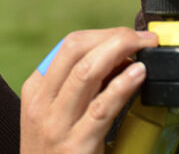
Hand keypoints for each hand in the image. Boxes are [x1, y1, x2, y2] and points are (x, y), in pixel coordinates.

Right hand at [20, 28, 157, 153]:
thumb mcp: (50, 116)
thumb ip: (73, 90)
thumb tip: (114, 61)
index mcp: (35, 89)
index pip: (67, 46)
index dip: (102, 35)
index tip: (127, 37)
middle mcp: (41, 103)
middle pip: (74, 50)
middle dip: (112, 37)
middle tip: (141, 37)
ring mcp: (56, 124)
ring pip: (86, 72)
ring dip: (120, 53)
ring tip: (144, 48)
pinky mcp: (76, 145)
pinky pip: (101, 108)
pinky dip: (122, 86)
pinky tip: (138, 75)